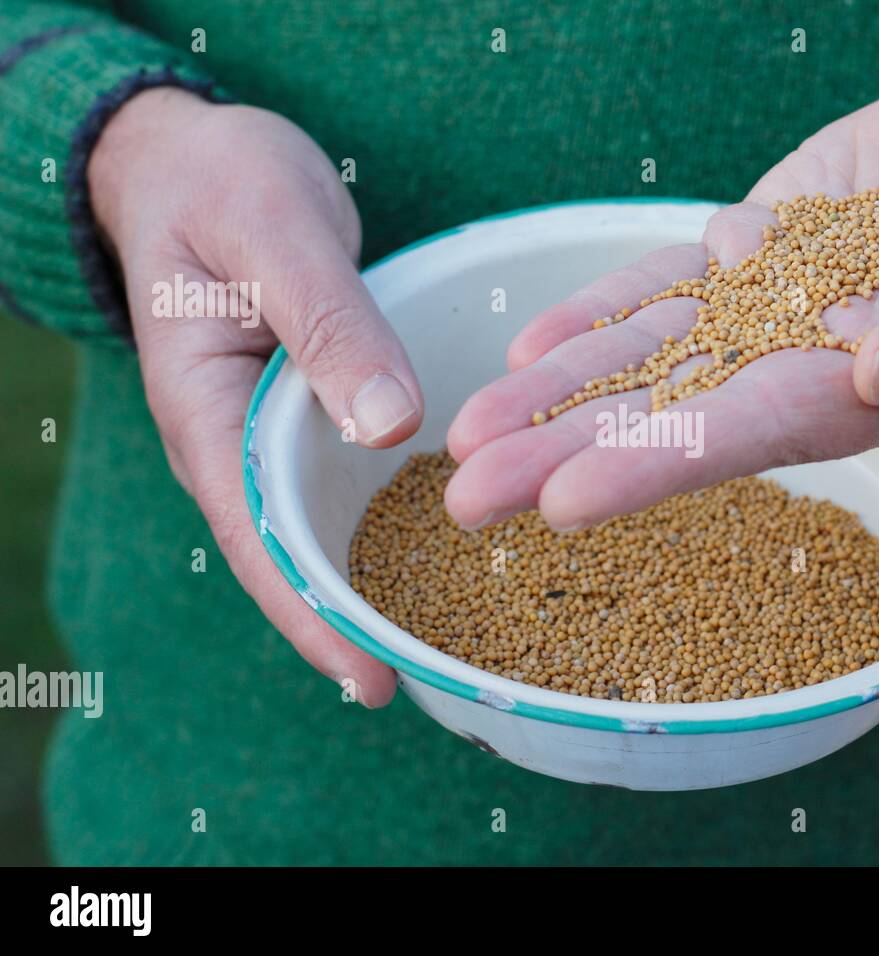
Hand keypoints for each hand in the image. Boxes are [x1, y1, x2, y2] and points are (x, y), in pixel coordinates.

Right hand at [90, 88, 424, 705]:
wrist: (201, 159)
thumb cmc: (223, 185)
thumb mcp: (275, 235)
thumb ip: (329, 326)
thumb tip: (389, 427)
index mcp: (207, 411)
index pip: (257, 536)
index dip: (312, 612)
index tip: (369, 678)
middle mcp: (239, 439)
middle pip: (292, 551)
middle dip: (349, 622)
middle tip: (421, 684)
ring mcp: (277, 429)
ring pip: (324, 523)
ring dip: (375, 581)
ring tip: (442, 644)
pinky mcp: (317, 407)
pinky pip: (350, 477)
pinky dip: (392, 517)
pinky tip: (446, 547)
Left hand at [446, 79, 878, 529]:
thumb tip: (878, 368)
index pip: (753, 436)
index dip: (658, 466)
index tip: (562, 501)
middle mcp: (811, 369)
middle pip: (674, 415)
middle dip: (568, 453)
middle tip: (464, 498)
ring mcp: (774, 313)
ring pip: (653, 357)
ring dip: (560, 393)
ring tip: (467, 432)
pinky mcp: (758, 256)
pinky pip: (669, 289)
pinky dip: (601, 315)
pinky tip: (528, 349)